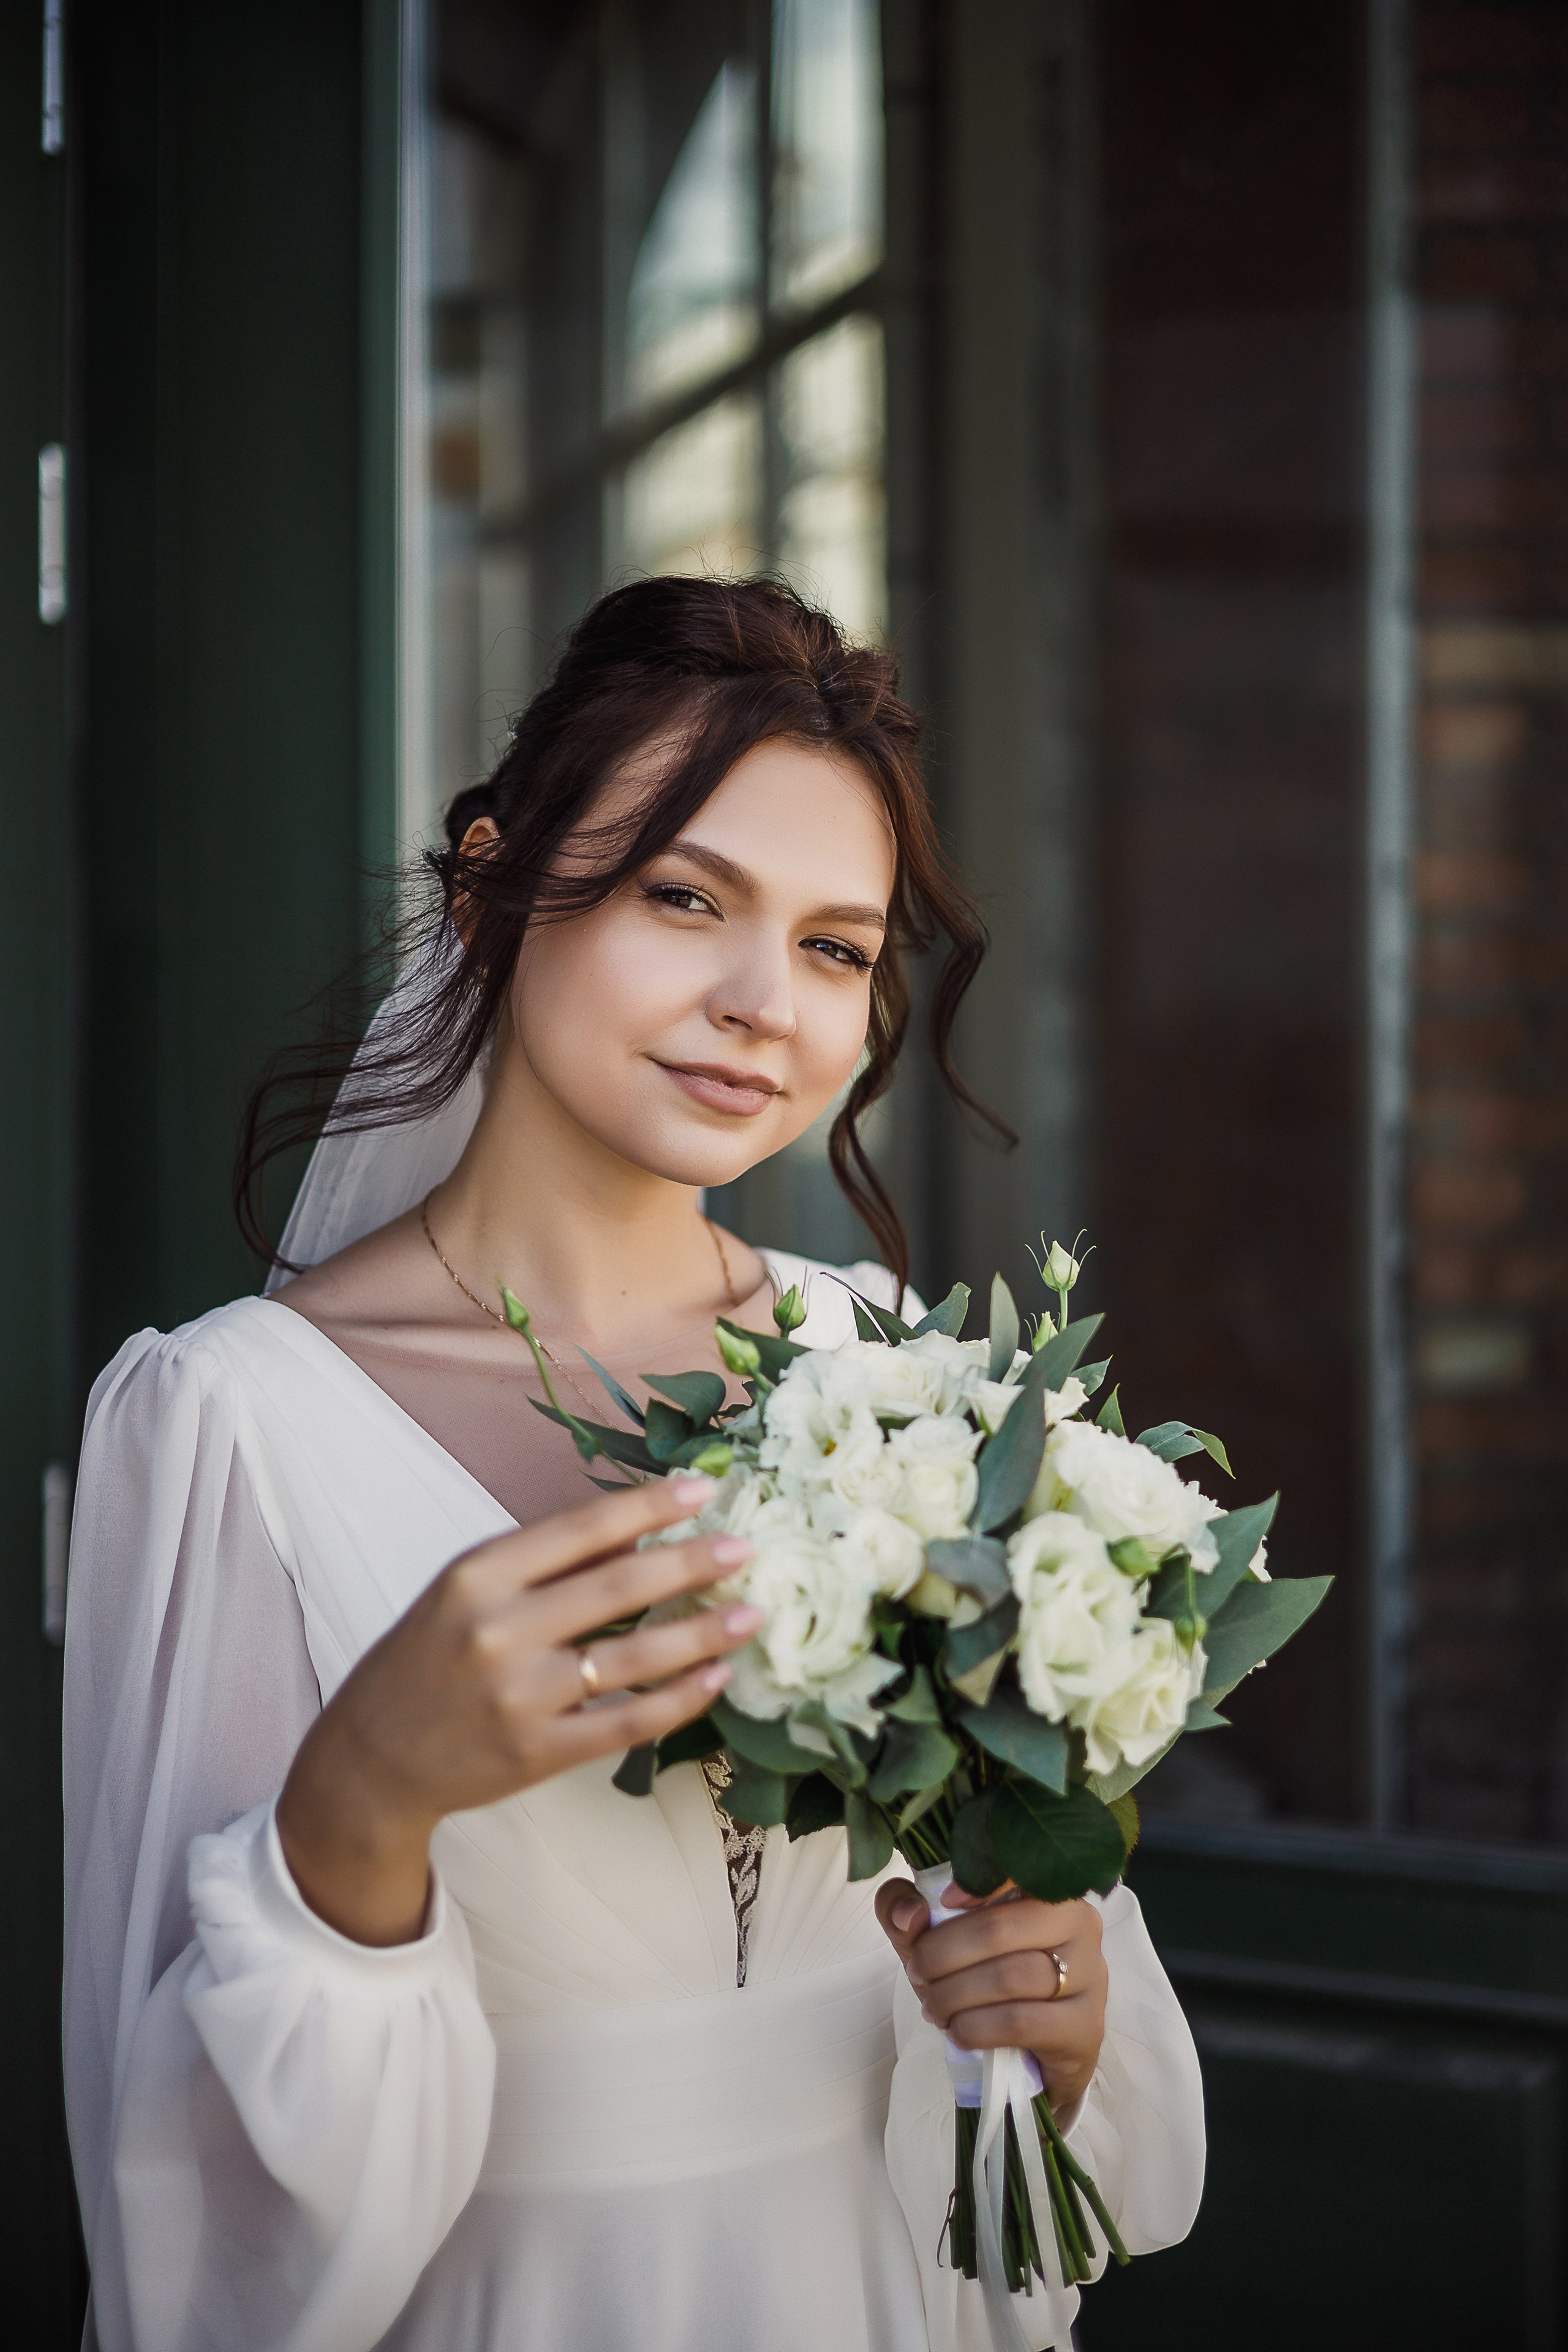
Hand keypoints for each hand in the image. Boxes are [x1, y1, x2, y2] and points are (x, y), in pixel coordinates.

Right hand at [278, 1475, 756, 1946]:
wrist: (372, 1757)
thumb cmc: (428, 1658)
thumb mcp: (468, 1592)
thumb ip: (546, 1563)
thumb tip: (640, 1532)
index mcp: (478, 1576)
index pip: (579, 1528)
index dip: (647, 1506)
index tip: (702, 1489)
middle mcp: (499, 1630)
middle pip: (618, 1586)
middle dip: (692, 1564)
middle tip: (746, 1548)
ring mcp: (521, 1697)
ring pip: (634, 1658)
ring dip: (702, 1634)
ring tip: (749, 1615)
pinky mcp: (539, 1753)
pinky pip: (628, 1723)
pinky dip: (679, 1700)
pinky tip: (715, 1678)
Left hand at [875, 1879, 1106, 2113]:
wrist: (1031, 2056)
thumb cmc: (985, 1982)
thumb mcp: (939, 1940)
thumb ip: (908, 1910)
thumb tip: (909, 1914)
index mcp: (1050, 1889)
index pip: (1022, 1866)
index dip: (977, 1881)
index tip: (943, 1901)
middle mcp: (1081, 1924)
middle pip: (1000, 1927)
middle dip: (943, 1953)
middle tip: (918, 1972)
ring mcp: (1091, 1976)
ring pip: (1010, 1977)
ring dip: (954, 1995)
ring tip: (934, 2006)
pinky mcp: (1085, 2027)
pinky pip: (1020, 2021)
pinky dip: (975, 2027)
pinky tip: (957, 2031)